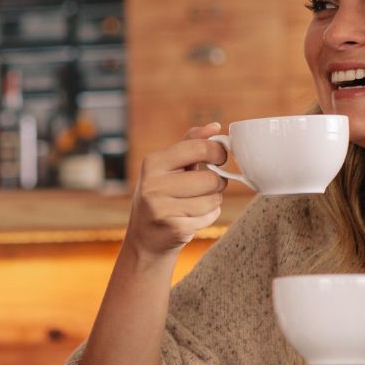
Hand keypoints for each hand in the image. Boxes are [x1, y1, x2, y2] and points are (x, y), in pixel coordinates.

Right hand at [125, 124, 228, 257]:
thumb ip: (191, 144)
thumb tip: (215, 126)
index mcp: (153, 162)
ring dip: (213, 201)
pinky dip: (208, 216)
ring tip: (196, 203)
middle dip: (217, 182)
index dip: (218, 152)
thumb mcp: (169, 167)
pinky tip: (192, 217)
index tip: (219, 159)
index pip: (199, 148)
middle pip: (211, 178)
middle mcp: (154, 184)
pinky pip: (210, 216)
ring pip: (214, 199)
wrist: (144, 239)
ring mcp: (162, 208)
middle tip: (207, 186)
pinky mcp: (175, 228)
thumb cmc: (161, 196)